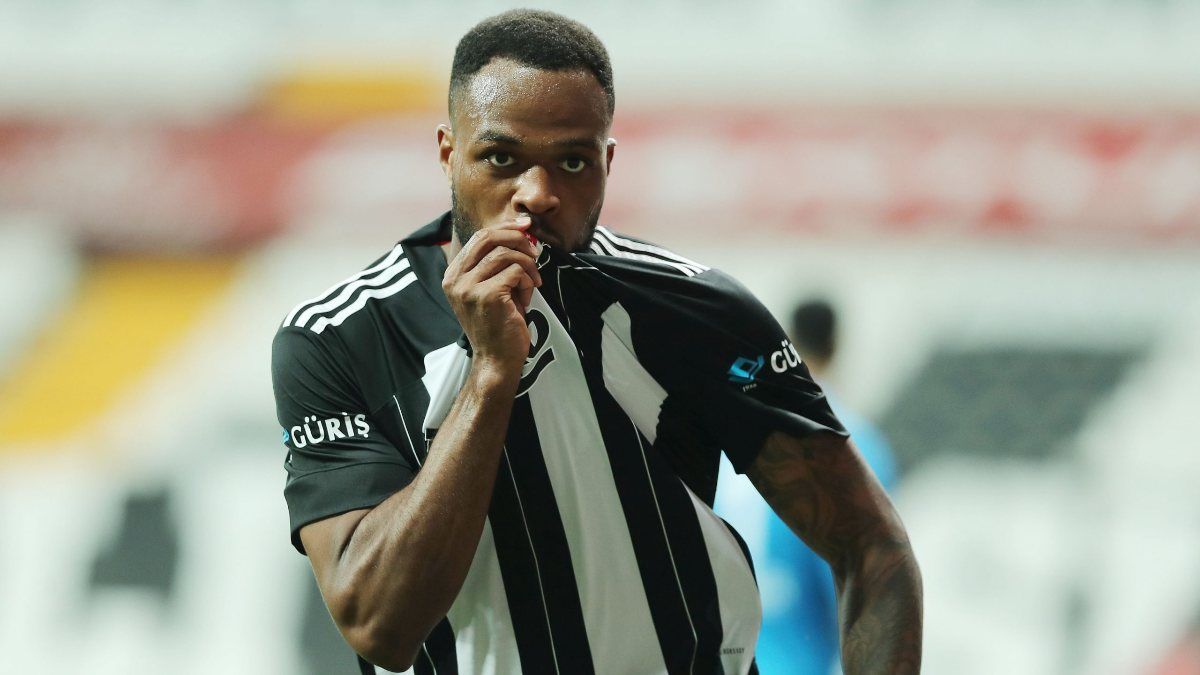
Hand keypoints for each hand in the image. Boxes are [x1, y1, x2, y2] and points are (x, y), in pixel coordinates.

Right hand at [442, 215, 542, 369]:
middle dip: (518, 239)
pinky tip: (526, 300)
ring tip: (532, 285)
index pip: (479, 237)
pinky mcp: (486, 295)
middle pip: (489, 237)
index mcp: (453, 274)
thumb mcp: (491, 286)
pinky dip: (528, 282)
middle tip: (535, 252)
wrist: (497, 359)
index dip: (506, 228)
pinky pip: (517, 271)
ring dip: (528, 267)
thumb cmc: (499, 323)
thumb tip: (522, 227)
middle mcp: (455, 279)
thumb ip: (499, 260)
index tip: (526, 228)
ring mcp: (468, 287)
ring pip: (507, 255)